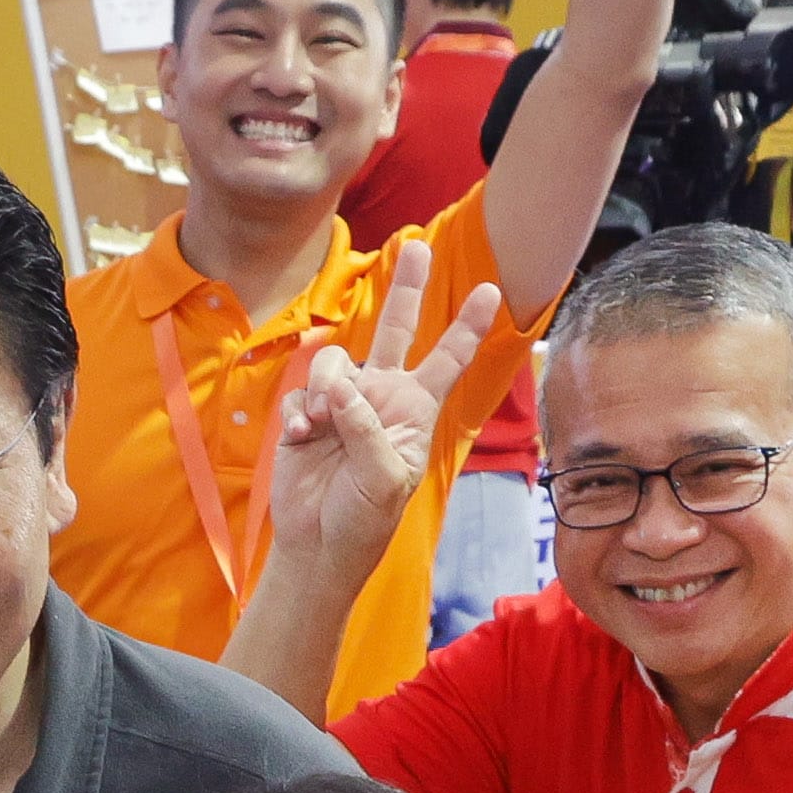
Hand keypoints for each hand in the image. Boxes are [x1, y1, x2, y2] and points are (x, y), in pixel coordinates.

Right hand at [255, 235, 504, 611]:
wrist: (317, 545)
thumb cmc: (364, 519)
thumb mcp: (383, 478)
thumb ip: (366, 427)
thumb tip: (339, 384)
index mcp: (415, 410)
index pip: (447, 360)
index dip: (467, 326)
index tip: (492, 292)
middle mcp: (382, 396)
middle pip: (397, 329)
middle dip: (408, 288)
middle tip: (417, 247)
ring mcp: (344, 402)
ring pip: (336, 361)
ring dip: (327, 388)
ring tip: (322, 425)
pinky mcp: (308, 413)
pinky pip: (302, 391)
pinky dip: (301, 413)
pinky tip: (302, 439)